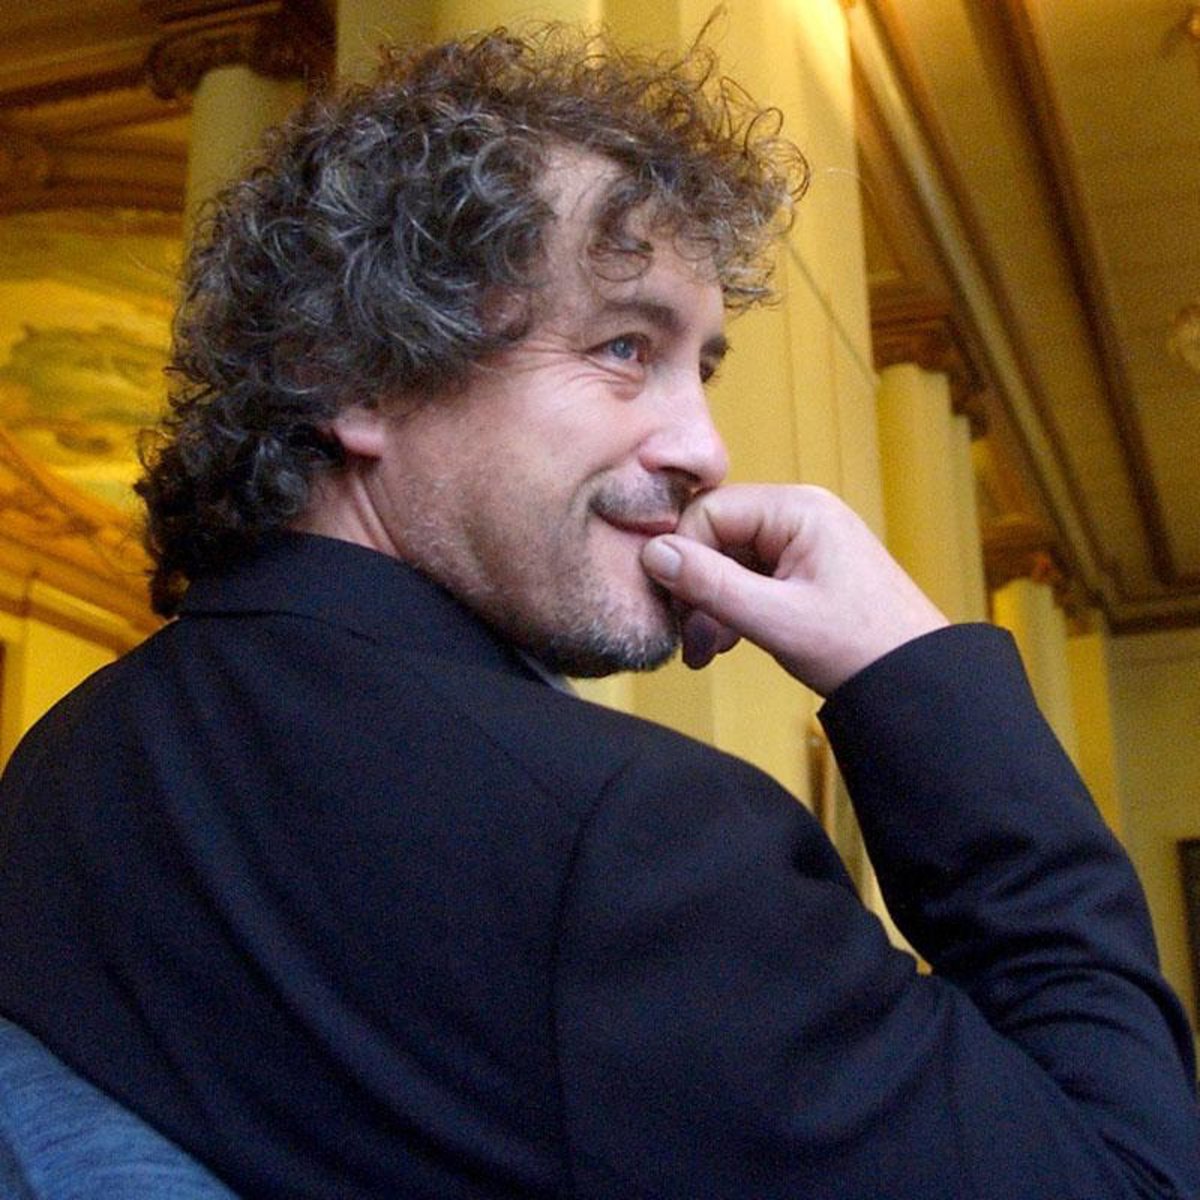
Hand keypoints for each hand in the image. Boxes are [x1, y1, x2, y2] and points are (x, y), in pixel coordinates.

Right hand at [641, 484, 948, 695]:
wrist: (918, 680)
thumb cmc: (861, 647)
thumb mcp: (776, 619)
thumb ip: (711, 584)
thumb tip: (652, 554)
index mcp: (798, 509)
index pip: (708, 512)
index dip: (683, 558)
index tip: (676, 609)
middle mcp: (799, 513)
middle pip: (716, 535)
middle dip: (696, 588)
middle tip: (688, 641)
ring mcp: (803, 539)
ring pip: (729, 559)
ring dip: (710, 604)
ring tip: (706, 651)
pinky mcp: (805, 566)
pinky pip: (750, 575)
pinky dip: (732, 607)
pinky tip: (726, 643)